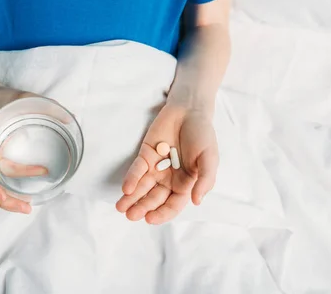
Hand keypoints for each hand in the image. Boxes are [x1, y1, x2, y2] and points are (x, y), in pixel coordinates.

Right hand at [0, 85, 47, 213]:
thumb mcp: (25, 97)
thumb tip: (72, 119)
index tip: (3, 195)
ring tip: (26, 207)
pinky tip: (18, 196)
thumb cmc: (3, 97)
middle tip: (26, 208)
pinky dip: (2, 190)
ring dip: (3, 199)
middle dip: (1, 199)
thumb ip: (47, 106)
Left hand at [116, 104, 218, 223]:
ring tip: (121, 208)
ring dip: (131, 198)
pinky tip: (126, 188)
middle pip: (154, 198)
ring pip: (142, 187)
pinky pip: (137, 170)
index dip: (162, 213)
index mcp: (186, 184)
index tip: (150, 219)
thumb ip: (204, 180)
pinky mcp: (145, 155)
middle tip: (131, 215)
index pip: (172, 205)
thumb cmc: (203, 135)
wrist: (190, 110)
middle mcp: (169, 179)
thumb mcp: (209, 159)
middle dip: (142, 208)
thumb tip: (196, 202)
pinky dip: (131, 179)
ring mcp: (156, 167)